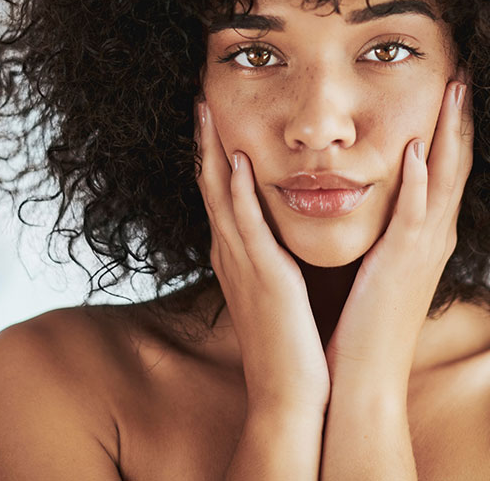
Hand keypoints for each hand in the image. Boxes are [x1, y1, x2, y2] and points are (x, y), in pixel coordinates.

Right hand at [194, 99, 331, 413]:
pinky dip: (236, 192)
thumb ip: (274, 260)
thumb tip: (280, 238)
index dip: (212, 150)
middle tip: (198, 93)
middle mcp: (232, 254)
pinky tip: (234, 161)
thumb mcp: (279, 292)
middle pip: (209, 184)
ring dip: (212, 150)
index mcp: (238, 256)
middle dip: (203, 139)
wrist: (290, 397)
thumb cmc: (291, 347)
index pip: (220, 192)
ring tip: (207, 108)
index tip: (212, 111)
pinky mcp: (262, 277)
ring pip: (219, 196)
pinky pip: (244, 226)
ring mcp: (242, 264)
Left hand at [323, 74, 474, 392]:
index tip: (452, 81)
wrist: (361, 382)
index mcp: (426, 236)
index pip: (447, 166)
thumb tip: (374, 204)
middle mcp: (434, 237)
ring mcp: (423, 251)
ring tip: (454, 87)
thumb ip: (384, 234)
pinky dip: (421, 182)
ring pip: (446, 178)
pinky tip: (419, 149)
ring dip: (450, 132)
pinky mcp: (402, 266)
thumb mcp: (378, 268)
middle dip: (461, 113)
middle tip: (465, 66)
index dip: (452, 124)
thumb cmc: (362, 327)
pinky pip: (416, 216)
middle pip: (458, 161)